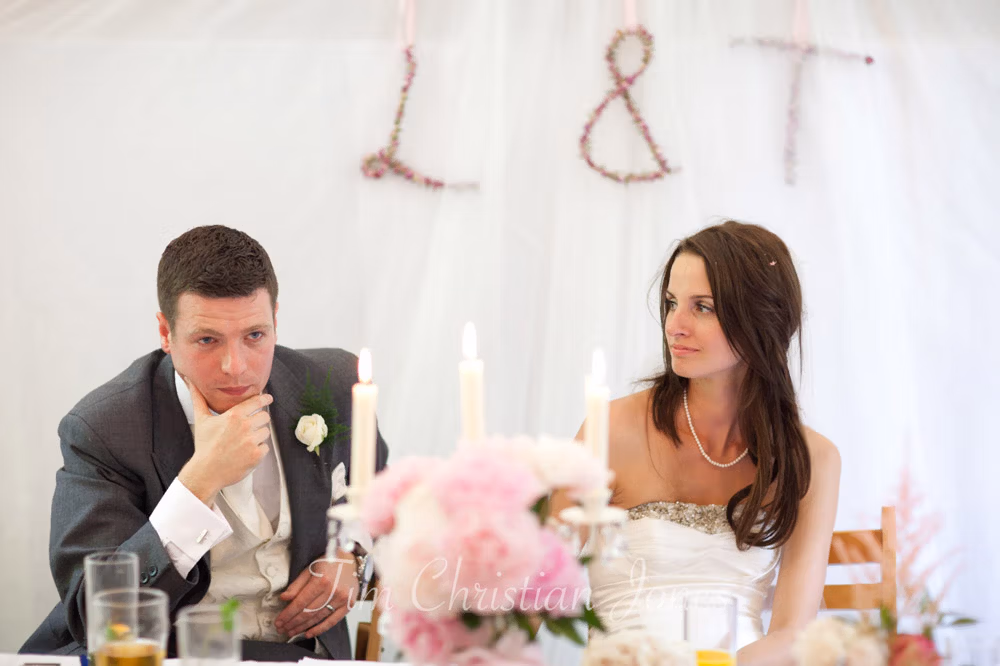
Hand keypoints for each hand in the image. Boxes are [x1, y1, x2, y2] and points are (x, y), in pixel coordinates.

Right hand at [176, 378, 272, 504]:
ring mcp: (251, 441)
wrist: (206, 472)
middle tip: (247, 429)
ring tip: (243, 443)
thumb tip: (190, 382)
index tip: (268, 398)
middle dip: (258, 421)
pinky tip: (245, 453)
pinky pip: (266, 447)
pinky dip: (258, 450)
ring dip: (258, 436)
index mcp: (233, 416)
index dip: (264, 399)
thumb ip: (198, 399)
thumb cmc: (204, 446)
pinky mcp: (257, 455)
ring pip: (266, 432)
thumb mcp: (201, 420)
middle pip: (264, 416)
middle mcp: (244, 426)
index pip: (256, 402)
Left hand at [274, 554, 358, 639]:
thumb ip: (297, 585)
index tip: (278, 621)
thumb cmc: (328, 562)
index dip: (288, 614)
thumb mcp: (310, 569)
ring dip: (302, 627)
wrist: (350, 560)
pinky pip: (332, 621)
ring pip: (318, 618)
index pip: (300, 602)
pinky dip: (319, 629)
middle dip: (292, 623)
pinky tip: (308, 633)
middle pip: (308, 612)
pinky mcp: (349, 604)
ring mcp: (342, 599)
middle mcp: (333, 590)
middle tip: (282, 629)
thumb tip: (284, 598)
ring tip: (291, 632)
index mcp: (321, 580)